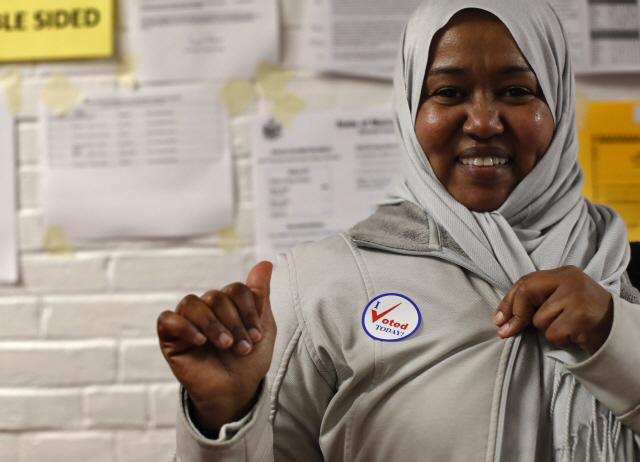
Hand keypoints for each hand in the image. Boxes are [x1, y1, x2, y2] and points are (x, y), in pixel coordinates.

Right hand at [157, 261, 275, 430]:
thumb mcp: (263, 328)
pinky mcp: (170, 337)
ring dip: (212, 325)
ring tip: (224, 345)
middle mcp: (207, 308)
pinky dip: (185, 327)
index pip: (235, 289)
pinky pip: (167, 319)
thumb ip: (261, 295)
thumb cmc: (248, 362)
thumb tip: (266, 263)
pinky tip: (200, 341)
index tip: (256, 336)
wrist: (235, 392)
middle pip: (215, 296)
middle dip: (233, 323)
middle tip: (241, 347)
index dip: (248, 311)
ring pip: (192, 303)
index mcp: (228, 304)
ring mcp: (187, 321)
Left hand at [493, 266, 612, 354]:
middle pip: (527, 295)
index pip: (526, 282)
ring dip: (549, 331)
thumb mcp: (560, 301)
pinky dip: (560, 341)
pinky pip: (553, 334)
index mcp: (564, 273)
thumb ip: (534, 303)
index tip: (498, 320)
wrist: (618, 331)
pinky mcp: (581, 318)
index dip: (507, 302)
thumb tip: (502, 322)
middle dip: (517, 317)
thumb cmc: (584, 316)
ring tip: (568, 328)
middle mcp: (571, 281)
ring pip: (540, 320)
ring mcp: (577, 298)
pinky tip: (575, 337)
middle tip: (509, 331)